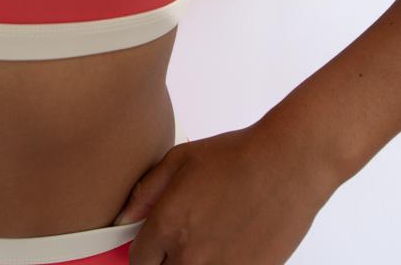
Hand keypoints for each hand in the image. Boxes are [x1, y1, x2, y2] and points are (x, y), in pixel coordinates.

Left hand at [114, 123, 335, 263]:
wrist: (286, 165)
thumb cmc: (233, 156)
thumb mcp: (179, 159)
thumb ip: (145, 191)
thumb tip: (123, 218)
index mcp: (168, 225)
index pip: (139, 261)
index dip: (144, 253)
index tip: (154, 245)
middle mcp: (191, 255)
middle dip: (166, 263)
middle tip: (180, 245)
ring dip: (191, 264)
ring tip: (206, 244)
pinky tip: (229, 247)